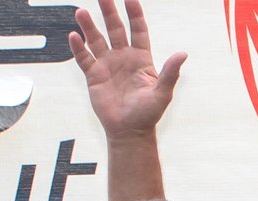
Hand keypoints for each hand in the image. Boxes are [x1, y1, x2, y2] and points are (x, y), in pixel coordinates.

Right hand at [70, 0, 184, 136]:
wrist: (129, 132)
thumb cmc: (148, 114)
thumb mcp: (162, 93)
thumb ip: (171, 73)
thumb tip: (183, 54)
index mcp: (141, 58)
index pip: (138, 29)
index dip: (134, 13)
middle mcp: (123, 58)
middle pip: (115, 28)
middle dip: (109, 11)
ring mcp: (107, 65)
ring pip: (96, 40)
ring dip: (89, 26)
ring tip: (82, 12)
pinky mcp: (94, 77)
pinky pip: (84, 59)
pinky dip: (79, 48)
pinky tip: (74, 36)